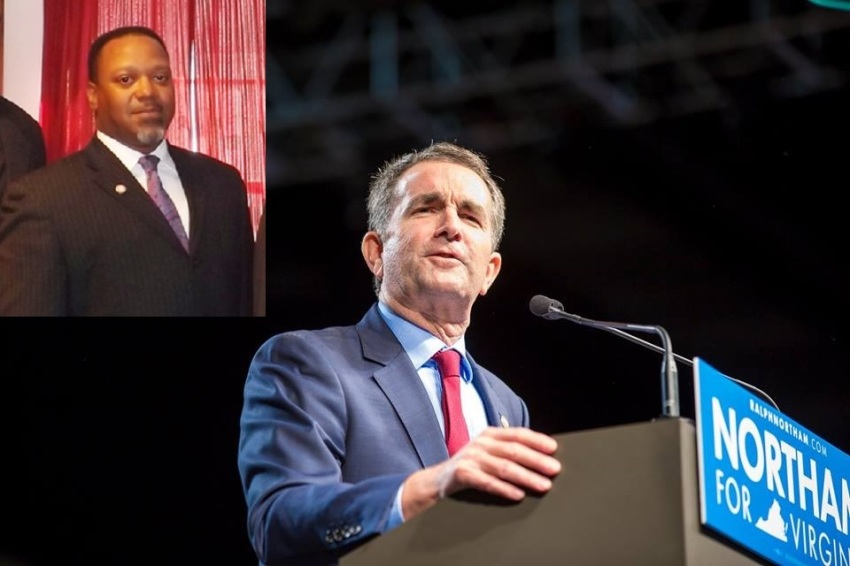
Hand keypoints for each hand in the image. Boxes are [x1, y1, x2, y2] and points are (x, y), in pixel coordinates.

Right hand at [401, 426, 560, 519]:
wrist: (438, 479)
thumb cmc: (471, 466)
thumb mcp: (488, 451)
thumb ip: (508, 450)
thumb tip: (542, 457)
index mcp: (490, 434)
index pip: (517, 434)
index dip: (536, 440)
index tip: (554, 448)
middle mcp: (481, 443)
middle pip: (513, 450)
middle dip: (536, 460)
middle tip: (555, 469)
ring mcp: (471, 458)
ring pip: (504, 467)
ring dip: (526, 476)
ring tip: (543, 485)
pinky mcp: (462, 474)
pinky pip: (487, 482)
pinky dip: (504, 489)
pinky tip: (518, 495)